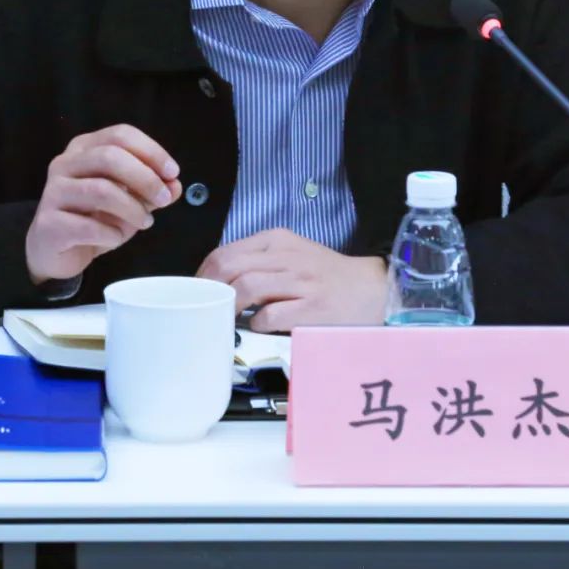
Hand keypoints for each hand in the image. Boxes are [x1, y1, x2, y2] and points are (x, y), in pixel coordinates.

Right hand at [26, 125, 181, 284]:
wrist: (55, 251)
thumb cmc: (94, 217)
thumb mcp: (129, 201)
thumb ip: (152, 191)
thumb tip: (175, 186)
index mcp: (85, 148)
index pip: (121, 135)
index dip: (151, 151)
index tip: (172, 173)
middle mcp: (65, 163)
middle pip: (110, 157)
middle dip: (145, 178)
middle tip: (165, 199)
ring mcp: (53, 192)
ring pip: (101, 190)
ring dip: (132, 208)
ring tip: (145, 222)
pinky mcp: (48, 223)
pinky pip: (89, 226)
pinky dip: (112, 233)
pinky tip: (116, 238)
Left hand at [196, 227, 386, 331]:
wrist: (371, 289)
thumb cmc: (326, 276)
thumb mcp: (291, 255)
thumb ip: (258, 262)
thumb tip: (218, 282)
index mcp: (277, 241)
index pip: (224, 252)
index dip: (203, 275)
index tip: (198, 293)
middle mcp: (286, 256)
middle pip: (229, 267)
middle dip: (210, 290)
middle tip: (205, 309)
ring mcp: (300, 281)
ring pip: (247, 287)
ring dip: (230, 306)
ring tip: (227, 319)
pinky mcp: (311, 307)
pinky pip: (271, 315)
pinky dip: (256, 323)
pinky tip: (257, 327)